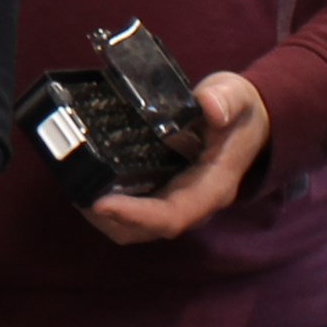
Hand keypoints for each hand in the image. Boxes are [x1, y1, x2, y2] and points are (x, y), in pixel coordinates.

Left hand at [85, 71, 269, 243]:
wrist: (248, 121)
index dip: (135, 215)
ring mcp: (178, 200)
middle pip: (147, 229)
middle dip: (110, 220)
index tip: (101, 203)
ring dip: (106, 217)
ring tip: (77, 191)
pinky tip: (90, 182)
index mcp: (212, 187)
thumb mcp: (237, 97)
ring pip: (138, 226)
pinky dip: (111, 204)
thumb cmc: (240, 112)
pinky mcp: (165, 193)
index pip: (172, 215)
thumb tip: (210, 107)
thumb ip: (226, 101)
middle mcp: (193, 203)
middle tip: (77, 195)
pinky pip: (136, 210)